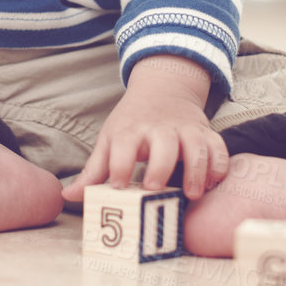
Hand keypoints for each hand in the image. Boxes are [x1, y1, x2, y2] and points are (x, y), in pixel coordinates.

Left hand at [62, 56, 228, 203]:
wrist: (162, 89)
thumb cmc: (131, 123)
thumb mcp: (109, 140)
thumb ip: (93, 170)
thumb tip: (66, 197)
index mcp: (131, 130)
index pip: (124, 144)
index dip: (120, 165)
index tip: (119, 186)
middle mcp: (160, 128)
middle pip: (164, 144)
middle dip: (160, 166)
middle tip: (155, 189)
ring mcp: (186, 129)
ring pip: (196, 145)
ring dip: (196, 169)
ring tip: (192, 194)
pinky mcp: (205, 132)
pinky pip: (218, 146)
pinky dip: (219, 164)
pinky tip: (212, 183)